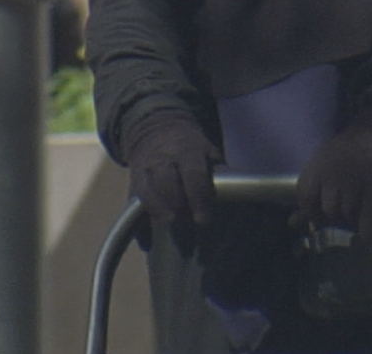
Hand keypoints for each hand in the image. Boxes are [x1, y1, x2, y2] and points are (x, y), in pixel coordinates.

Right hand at [123, 111, 218, 250]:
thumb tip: (239, 195)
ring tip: (168, 229)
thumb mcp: (208, 153)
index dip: (198, 196)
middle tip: (184, 225)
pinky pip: (132, 202)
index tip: (204, 220)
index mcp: (186, 150)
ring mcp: (144, 168)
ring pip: (145, 189)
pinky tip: (146, 240)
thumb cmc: (191, 150)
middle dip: (174, 203)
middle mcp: (163, 158)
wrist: (156, 131)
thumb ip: (219, 174)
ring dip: (156, 210)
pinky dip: (137, 222)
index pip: (193, 173)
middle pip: (165, 180)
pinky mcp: (132, 182)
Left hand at [294, 108, 371, 237]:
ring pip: (348, 215)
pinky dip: (367, 230)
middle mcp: (333, 173)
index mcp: (318, 165)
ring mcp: (355, 180)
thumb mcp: (324, 163)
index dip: (311, 210)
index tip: (320, 212)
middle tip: (345, 210)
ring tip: (360, 209)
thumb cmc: (353, 150)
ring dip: (354, 219)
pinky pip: (367, 220)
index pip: (305, 198)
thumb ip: (310, 193)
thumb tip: (292, 223)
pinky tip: (368, 230)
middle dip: (336, 216)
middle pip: (328, 210)